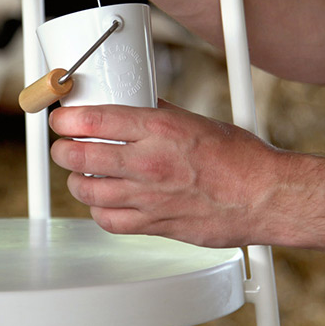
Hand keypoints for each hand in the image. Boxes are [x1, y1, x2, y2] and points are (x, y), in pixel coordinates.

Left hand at [49, 100, 282, 247]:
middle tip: (63, 146)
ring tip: (79, 173)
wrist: (264, 196)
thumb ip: (158, 112)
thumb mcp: (195, 119)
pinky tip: (103, 200)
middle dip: (62, 149)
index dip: (65, 119)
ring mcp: (149, 196)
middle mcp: (149, 162)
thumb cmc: (239, 158)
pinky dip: (98, 209)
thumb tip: (134, 102)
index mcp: (158, 129)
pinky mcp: (154, 223)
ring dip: (76, 179)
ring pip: (87, 189)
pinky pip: (108, 220)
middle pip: (79, 155)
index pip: (92, 120)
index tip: (60, 119)